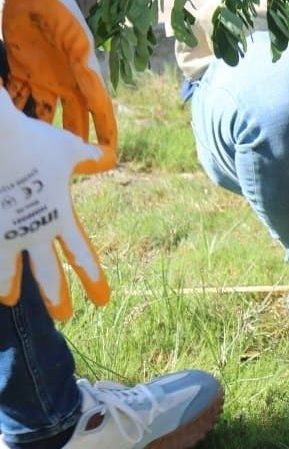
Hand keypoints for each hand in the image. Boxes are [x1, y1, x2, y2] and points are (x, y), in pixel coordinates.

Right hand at [0, 94, 109, 319]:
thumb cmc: (33, 142)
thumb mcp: (68, 149)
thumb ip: (88, 158)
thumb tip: (109, 156)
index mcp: (59, 218)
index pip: (82, 255)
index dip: (93, 278)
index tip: (103, 301)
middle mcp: (31, 233)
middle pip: (46, 276)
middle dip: (56, 297)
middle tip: (65, 316)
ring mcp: (1, 235)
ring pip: (4, 273)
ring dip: (8, 287)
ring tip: (10, 299)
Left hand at [2, 0, 116, 172]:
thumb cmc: (61, 11)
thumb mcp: (77, 39)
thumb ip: (84, 66)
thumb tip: (95, 91)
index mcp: (84, 73)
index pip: (98, 108)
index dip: (104, 131)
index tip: (108, 154)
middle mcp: (65, 80)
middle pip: (71, 118)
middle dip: (71, 140)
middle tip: (71, 165)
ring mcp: (42, 77)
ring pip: (41, 112)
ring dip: (39, 130)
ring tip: (36, 153)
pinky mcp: (20, 70)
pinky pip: (16, 96)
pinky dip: (12, 109)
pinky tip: (10, 125)